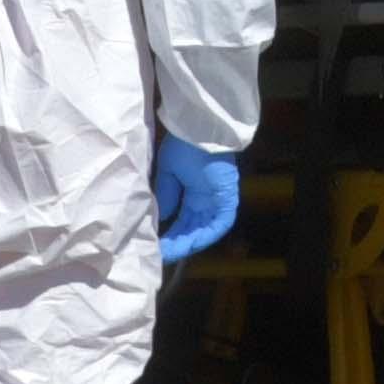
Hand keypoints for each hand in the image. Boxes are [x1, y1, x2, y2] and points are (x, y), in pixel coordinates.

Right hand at [152, 132, 239, 265]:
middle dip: (177, 243)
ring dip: (189, 242)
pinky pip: (220, 223)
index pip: (184, 220)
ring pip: (206, 229)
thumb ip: (167, 194)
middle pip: (193, 228)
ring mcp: (219, 199)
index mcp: (194, 192)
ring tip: (170, 252)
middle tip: (160, 254)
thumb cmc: (183, 144)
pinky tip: (190, 243)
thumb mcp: (168, 171)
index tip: (156, 246)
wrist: (199, 129)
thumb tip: (162, 218)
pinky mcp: (228, 197)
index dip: (171, 235)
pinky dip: (207, 234)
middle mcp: (207, 199)